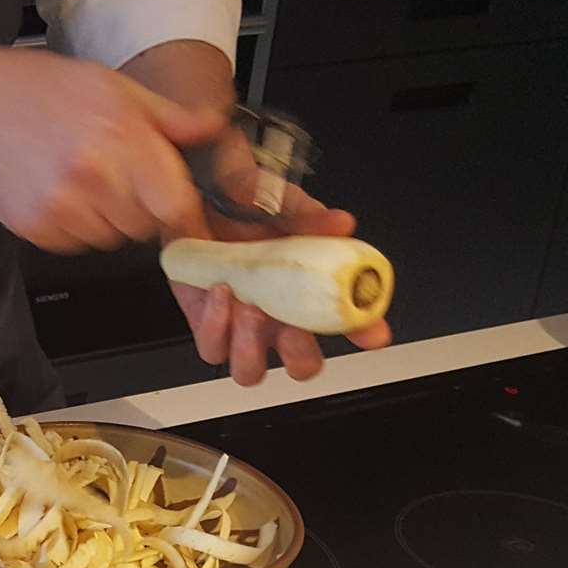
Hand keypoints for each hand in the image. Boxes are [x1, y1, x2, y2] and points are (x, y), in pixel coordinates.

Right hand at [0, 47, 227, 252]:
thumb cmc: (43, 89)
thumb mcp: (115, 87)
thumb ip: (170, 118)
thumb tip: (216, 127)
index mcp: (121, 137)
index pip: (176, 206)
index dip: (185, 216)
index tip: (183, 217)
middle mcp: (93, 175)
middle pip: (145, 227)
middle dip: (141, 208)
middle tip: (118, 177)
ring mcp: (61, 205)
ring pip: (112, 239)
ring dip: (107, 219)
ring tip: (83, 180)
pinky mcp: (35, 227)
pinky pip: (76, 244)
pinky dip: (75, 227)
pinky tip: (58, 191)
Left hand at [172, 130, 390, 385]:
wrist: (195, 196)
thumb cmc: (243, 206)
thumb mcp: (281, 204)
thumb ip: (310, 217)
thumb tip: (341, 223)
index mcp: (309, 292)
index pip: (348, 324)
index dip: (364, 333)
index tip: (372, 333)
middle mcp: (279, 318)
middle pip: (301, 365)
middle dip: (298, 354)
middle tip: (291, 326)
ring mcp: (242, 327)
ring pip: (251, 371)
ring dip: (251, 346)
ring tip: (249, 306)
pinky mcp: (206, 324)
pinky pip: (212, 348)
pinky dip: (216, 324)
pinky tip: (221, 290)